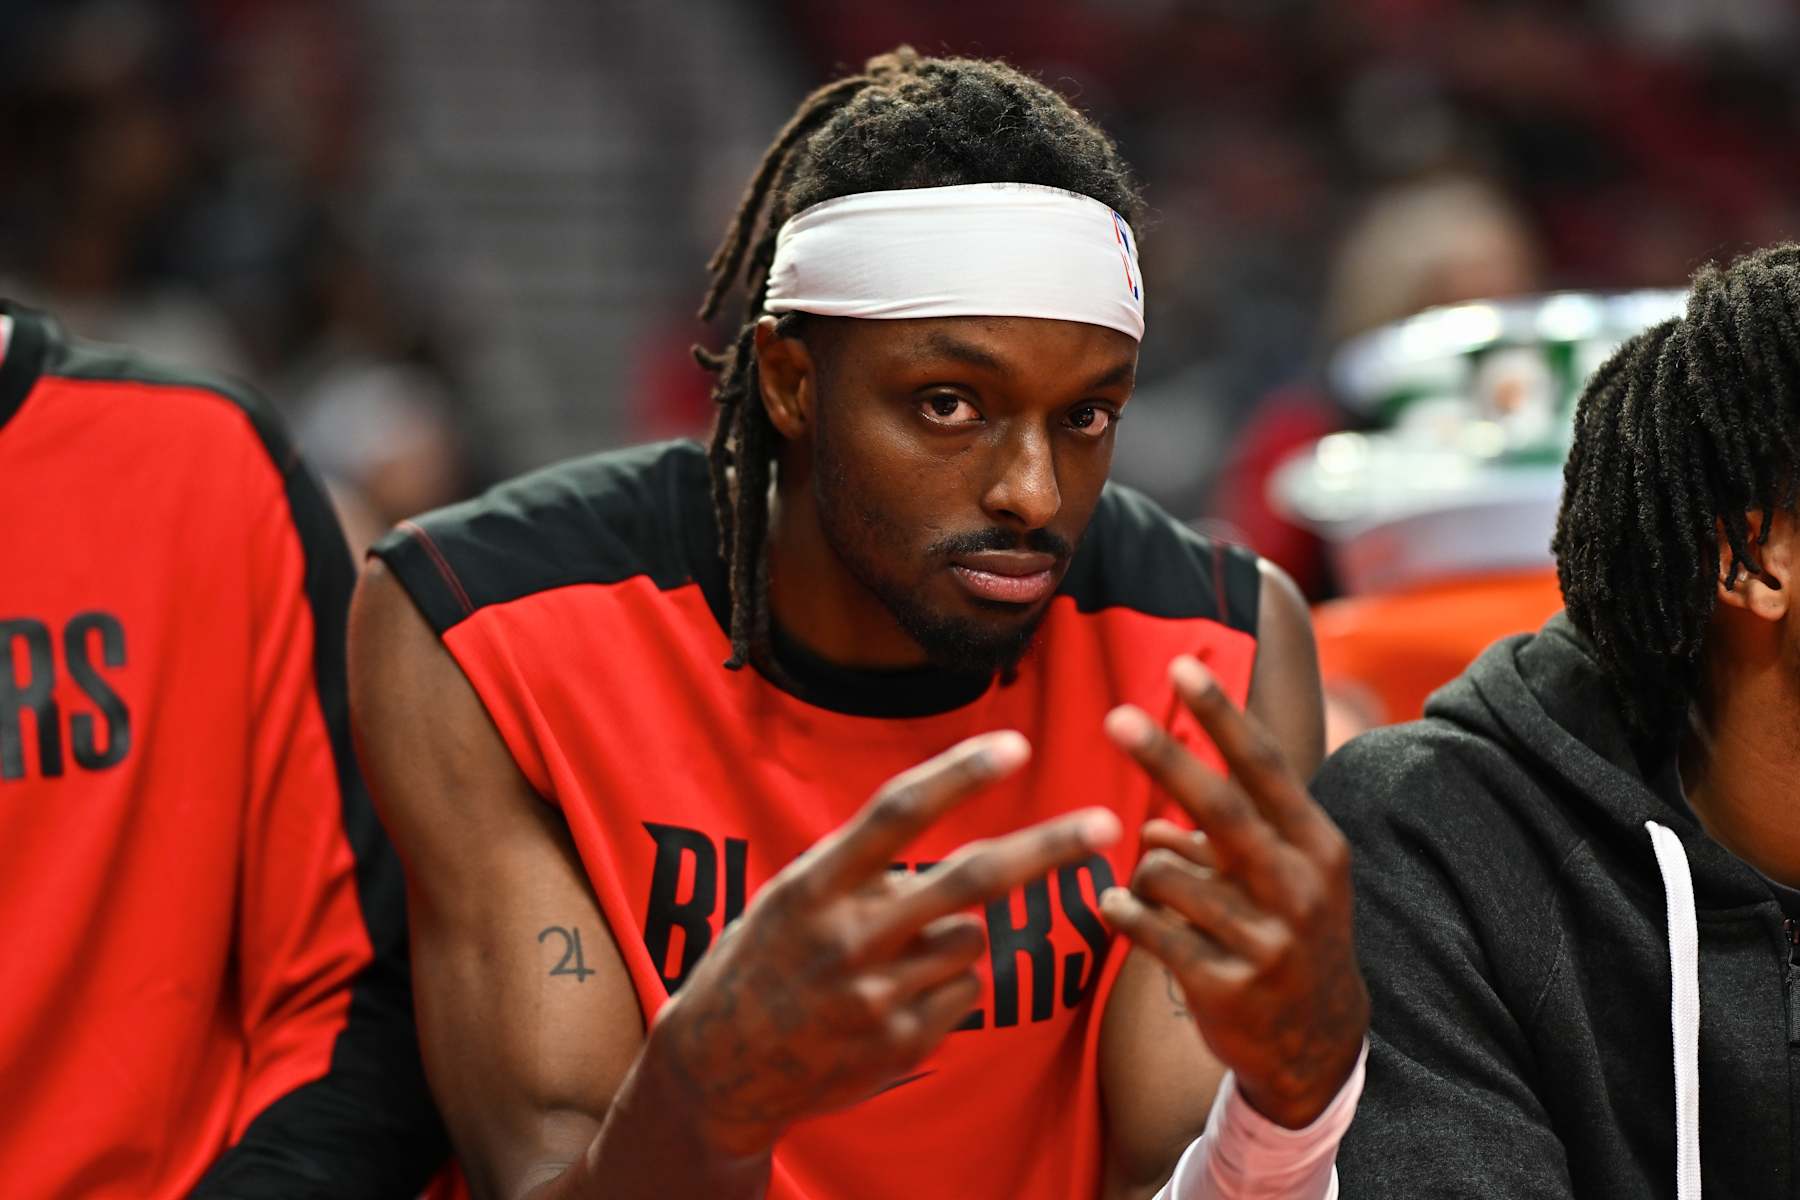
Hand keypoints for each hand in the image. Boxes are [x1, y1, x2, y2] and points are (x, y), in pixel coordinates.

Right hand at [646, 730, 1120, 1157]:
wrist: (720, 1066)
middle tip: (1106, 823)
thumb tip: (952, 844)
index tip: (1016, 746)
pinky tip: (895, 996)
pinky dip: (949, 984)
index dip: (959, 775)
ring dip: (958, 933)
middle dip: (1045, 848)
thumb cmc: (766, 958)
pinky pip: (965, 992)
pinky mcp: (900, 1044)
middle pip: (969, 880)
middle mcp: (848, 936)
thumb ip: (863, 867)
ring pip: (972, 939)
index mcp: (815, 884)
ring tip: (897, 953)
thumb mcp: (793, 895)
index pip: (897, 814)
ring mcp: (876, 996)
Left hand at [1100, 655, 1367, 1128]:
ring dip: (1143, 874)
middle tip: (1115, 716)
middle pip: (1222, 809)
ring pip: (1167, 873)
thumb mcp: (1279, 876)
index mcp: (1316, 846)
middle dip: (1165, 759)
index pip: (1265, 767)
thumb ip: (1220, 839)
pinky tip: (1117, 909)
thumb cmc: (1287, 933)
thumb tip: (1148, 825)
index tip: (1182, 666)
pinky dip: (1123, 912)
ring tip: (1155, 894)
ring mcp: (1268, 940)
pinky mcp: (1231, 987)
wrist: (1319, 1045)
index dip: (1222, 714)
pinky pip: (1149, 930)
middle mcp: (1300, 887)